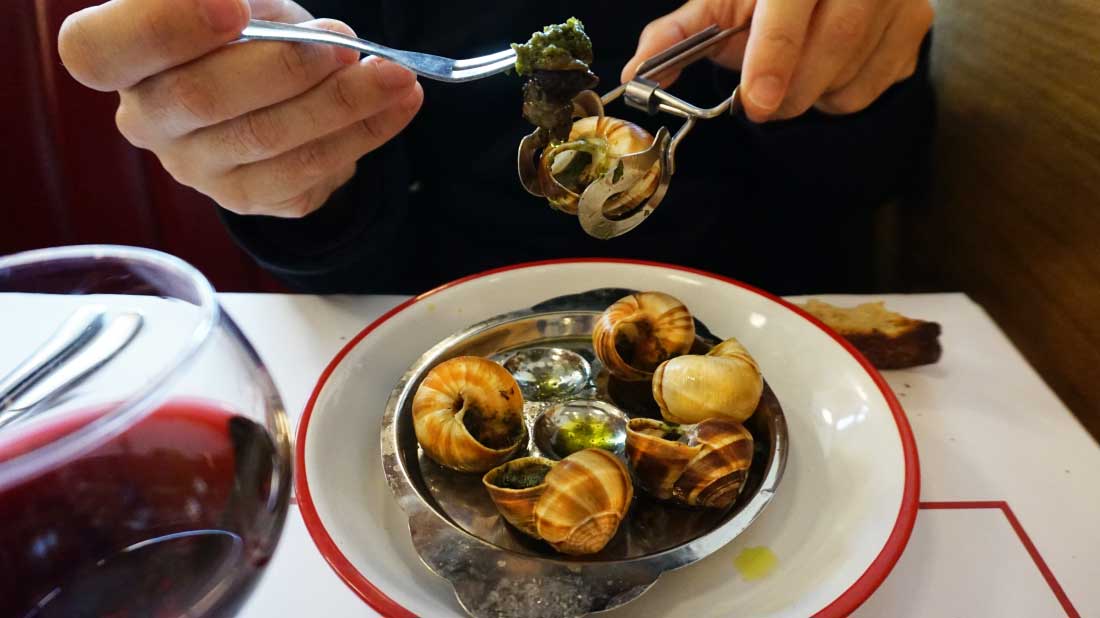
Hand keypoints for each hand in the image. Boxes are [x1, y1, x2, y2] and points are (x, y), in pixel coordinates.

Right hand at [58, 0, 423, 217]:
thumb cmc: (242, 33)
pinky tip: (399, 104)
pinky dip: (363, 134)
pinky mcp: (249, 198)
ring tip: (394, 75)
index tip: (231, 7)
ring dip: (342, 105)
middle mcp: (147, 120)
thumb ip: (252, 10)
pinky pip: (308, 171)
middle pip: (203, 99)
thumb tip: (313, 37)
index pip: (99, 52)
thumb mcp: (239, 3)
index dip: (164, 29)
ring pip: (268, 141)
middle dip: (284, 68)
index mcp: (117, 57)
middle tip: (342, 46)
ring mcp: (197, 168)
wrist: (269, 89)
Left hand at [622, 0, 932, 122]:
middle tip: (763, 103)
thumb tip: (636, 72)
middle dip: (792, 89)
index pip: (795, 1)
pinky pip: (878, 85)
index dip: (776, 53)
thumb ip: (677, 36)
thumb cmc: (764, 1)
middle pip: (837, 40)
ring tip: (794, 76)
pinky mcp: (917, 25)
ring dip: (814, 94)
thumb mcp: (720, 5)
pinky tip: (826, 72)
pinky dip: (842, 95)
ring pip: (856, 71)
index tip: (756, 100)